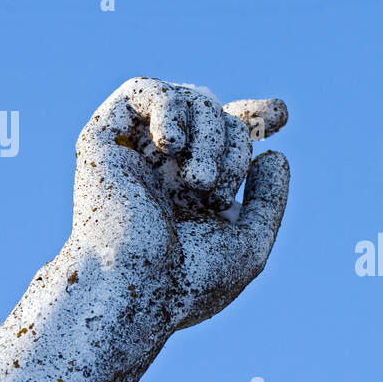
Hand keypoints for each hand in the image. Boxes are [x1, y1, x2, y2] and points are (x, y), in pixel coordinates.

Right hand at [71, 77, 289, 330]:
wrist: (135, 291)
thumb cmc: (186, 283)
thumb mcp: (248, 245)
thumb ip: (267, 201)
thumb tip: (275, 154)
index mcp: (193, 190)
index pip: (225, 133)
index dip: (254, 115)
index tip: (280, 115)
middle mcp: (164, 168)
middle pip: (217, 115)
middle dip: (235, 143)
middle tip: (216, 190)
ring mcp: (134, 152)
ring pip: (186, 99)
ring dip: (209, 132)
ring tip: (200, 181)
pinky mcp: (102, 141)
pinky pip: (141, 89)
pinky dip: (167, 105)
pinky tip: (173, 145)